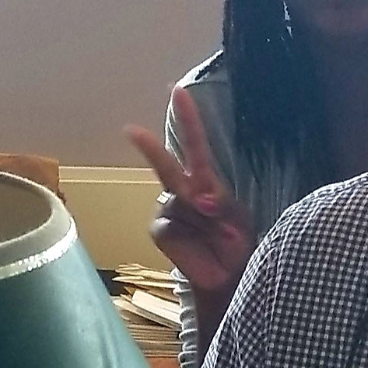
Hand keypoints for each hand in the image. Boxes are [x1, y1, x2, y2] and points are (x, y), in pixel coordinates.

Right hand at [124, 87, 256, 297]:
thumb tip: (200, 198)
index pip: (195, 146)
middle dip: (150, 150)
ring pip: (182, 204)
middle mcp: (181, 191)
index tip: (177, 92)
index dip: (188, 120)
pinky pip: (172, 224)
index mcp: (204, 181)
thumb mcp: (235, 217)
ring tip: (219, 238)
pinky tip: (201, 246)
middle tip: (132, 131)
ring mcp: (167, 209)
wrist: (229, 275)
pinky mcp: (160, 228)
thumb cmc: (236, 242)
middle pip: (166, 166)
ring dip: (205, 221)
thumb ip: (217, 204)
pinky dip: (192, 234)